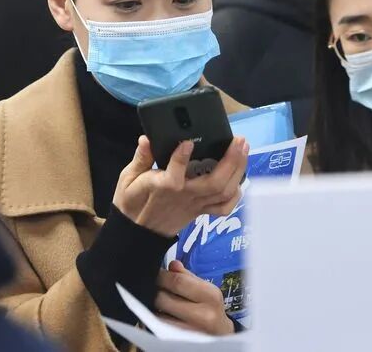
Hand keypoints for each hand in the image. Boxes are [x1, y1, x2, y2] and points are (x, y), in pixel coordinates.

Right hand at [113, 135, 247, 236]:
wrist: (137, 233)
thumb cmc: (133, 201)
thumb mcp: (128, 178)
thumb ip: (140, 158)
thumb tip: (147, 139)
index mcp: (162, 186)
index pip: (174, 175)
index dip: (181, 158)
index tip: (188, 142)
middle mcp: (184, 196)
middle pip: (213, 183)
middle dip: (230, 161)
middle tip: (239, 140)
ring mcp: (195, 205)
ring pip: (222, 192)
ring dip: (238, 171)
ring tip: (244, 150)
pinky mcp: (200, 211)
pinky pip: (223, 208)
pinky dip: (235, 195)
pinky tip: (239, 179)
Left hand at [155, 260, 234, 334]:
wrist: (219, 332)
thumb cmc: (211, 307)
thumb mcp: (205, 288)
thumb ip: (187, 276)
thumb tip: (172, 265)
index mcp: (210, 296)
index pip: (178, 281)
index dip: (162, 276)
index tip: (157, 273)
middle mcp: (203, 315)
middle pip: (164, 299)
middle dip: (156, 290)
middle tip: (155, 287)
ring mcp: (190, 331)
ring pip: (159, 315)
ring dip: (154, 306)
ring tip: (159, 301)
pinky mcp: (180, 340)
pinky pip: (159, 328)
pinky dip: (156, 318)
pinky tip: (160, 314)